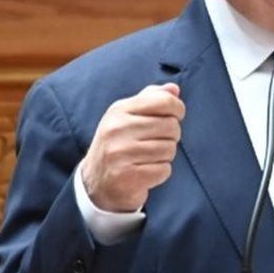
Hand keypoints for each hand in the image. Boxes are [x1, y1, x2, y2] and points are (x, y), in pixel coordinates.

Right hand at [81, 83, 184, 212]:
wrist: (96, 183)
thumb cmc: (119, 144)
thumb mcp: (128, 116)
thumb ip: (151, 99)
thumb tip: (174, 89)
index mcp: (119, 110)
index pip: (164, 101)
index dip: (177, 109)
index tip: (174, 117)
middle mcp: (117, 129)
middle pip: (171, 126)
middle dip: (170, 136)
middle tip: (156, 142)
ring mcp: (121, 153)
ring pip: (169, 149)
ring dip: (165, 156)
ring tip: (148, 158)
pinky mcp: (128, 176)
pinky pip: (164, 170)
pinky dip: (160, 172)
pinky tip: (145, 171)